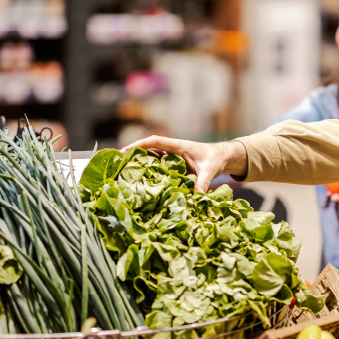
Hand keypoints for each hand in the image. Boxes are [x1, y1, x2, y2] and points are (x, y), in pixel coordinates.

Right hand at [120, 135, 247, 192]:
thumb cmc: (215, 159)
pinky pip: (158, 167)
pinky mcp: (173, 166)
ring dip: (139, 163)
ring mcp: (172, 157)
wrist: (222, 157)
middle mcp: (172, 150)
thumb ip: (202, 183)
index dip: (139, 145)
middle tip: (116, 162)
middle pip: (148, 149)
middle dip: (133, 154)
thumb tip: (196, 197)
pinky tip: (140, 182)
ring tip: (122, 172)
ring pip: (151, 158)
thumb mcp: (209, 170)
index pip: (155, 141)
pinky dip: (149, 172)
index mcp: (178, 146)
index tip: (125, 150)